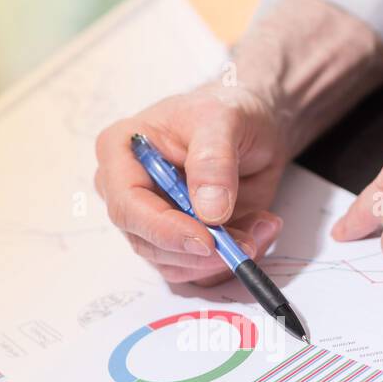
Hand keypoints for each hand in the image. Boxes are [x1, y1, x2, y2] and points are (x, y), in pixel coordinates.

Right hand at [94, 85, 287, 283]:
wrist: (252, 126)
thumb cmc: (227, 111)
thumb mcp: (223, 120)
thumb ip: (213, 161)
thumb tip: (209, 210)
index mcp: (120, 153)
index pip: (128, 205)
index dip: (164, 230)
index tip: (207, 239)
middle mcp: (128, 192)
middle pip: (148, 244)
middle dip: (200, 252)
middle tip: (247, 241)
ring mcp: (152, 221)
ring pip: (175, 265)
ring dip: (221, 258)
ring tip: (262, 225)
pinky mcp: (179, 242)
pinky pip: (199, 270)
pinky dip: (231, 260)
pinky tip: (258, 230)